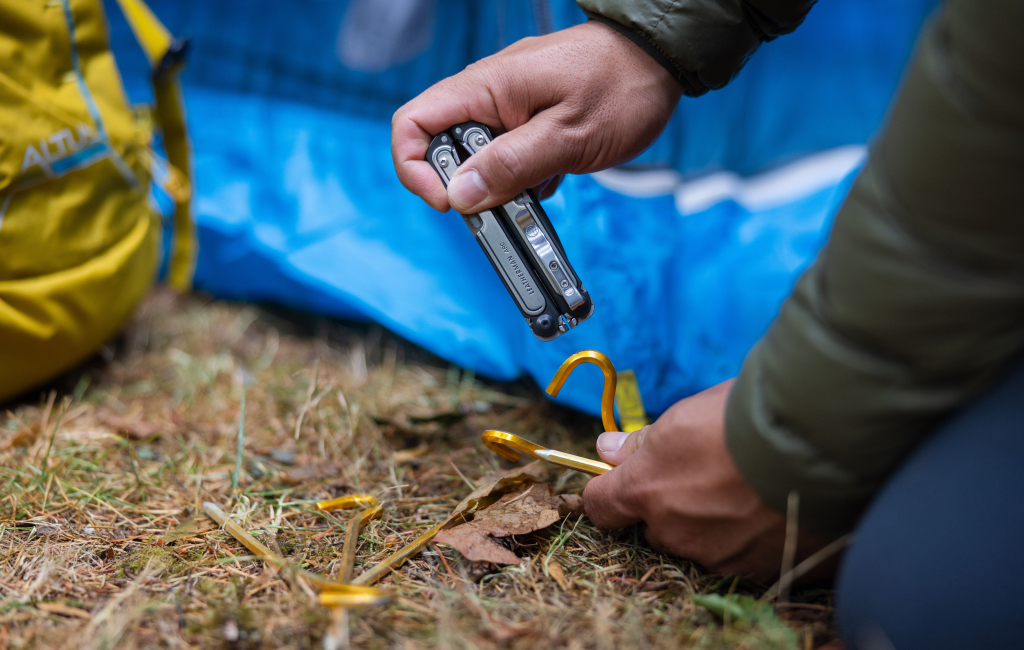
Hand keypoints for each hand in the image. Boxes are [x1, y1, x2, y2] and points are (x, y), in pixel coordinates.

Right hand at [391, 21, 681, 213]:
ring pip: (475, 159)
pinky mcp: (527, 122)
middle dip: (463, 186)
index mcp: (485, 89)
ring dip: (497, 187)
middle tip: (503, 204)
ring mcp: (507, 109)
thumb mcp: (567, 135)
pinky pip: (505, 158)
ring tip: (535, 191)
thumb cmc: (621, 86)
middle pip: (441, 149)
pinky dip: (520, 179)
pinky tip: (550, 179)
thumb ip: (512, 165)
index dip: (415, 169)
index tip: (449, 201)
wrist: (660, 60)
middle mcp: (487, 97)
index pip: (412, 124)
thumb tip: (460, 195)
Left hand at [583, 380, 833, 583]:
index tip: (622, 477)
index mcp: (646, 491)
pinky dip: (753, 537)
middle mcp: (675, 532)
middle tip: (707, 470)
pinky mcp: (761, 571)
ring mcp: (718, 556)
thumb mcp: (684, 416)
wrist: (819, 442)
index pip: (602, 505)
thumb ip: (642, 443)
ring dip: (714, 522)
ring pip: (700, 543)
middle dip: (671, 504)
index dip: (610, 490)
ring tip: (750, 485)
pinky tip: (774, 504)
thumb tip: (607, 449)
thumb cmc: (744, 418)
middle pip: (655, 526)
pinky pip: (743, 556)